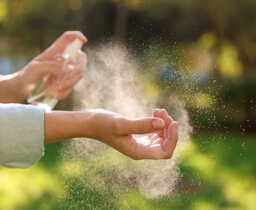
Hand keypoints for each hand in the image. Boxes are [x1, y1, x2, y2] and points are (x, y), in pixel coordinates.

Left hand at [0, 31, 86, 103]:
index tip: (84, 40)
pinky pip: (72, 86)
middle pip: (80, 58)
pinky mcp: (64, 82)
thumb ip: (52, 66)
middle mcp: (62, 60)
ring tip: (56, 88)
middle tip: (64, 78)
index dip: (77, 36)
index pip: (68, 38)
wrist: (23, 89)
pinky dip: (66, 91)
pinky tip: (56, 94)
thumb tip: (69, 68)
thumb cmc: (27, 75)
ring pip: (78, 73)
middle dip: (77, 68)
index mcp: (55, 52)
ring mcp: (65, 71)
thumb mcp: (36, 69)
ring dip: (70, 82)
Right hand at [45, 108, 178, 159]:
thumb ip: (141, 125)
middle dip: (168, 129)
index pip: (165, 152)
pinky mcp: (138, 136)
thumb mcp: (121, 124)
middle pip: (165, 144)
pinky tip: (156, 112)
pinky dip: (158, 122)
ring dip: (164, 124)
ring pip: (162, 137)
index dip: (172, 139)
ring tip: (159, 110)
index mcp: (138, 152)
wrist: (91, 122)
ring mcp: (140, 143)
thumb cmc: (102, 124)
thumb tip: (162, 123)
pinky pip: (155, 132)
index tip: (172, 123)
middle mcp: (141, 150)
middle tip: (162, 112)